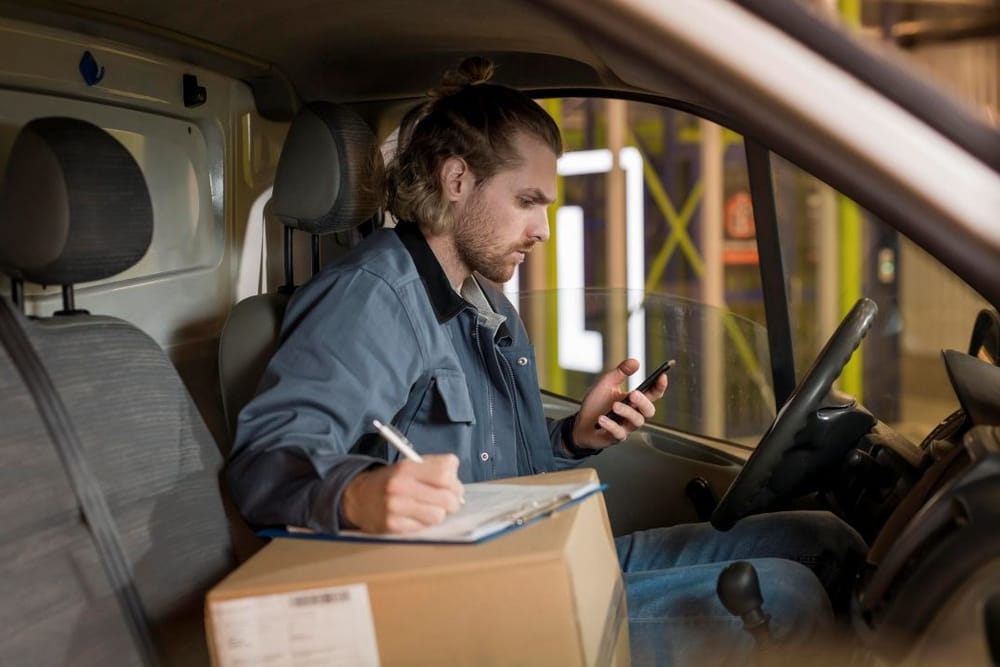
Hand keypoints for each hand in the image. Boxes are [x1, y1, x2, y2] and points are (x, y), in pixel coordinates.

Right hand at [340, 454, 464, 533]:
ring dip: (438, 514)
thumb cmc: (390, 481)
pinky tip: (416, 517)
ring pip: (437, 516)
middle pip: (445, 498)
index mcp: (406, 468)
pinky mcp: (392, 526)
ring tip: (430, 509)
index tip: (454, 488)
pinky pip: (423, 527)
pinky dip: (424, 523)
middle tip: (448, 502)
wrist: (357, 498)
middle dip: (452, 502)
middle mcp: (399, 486)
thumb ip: (435, 465)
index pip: (444, 474)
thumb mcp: (409, 465)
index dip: (455, 483)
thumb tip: (456, 474)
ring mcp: (395, 508)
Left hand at [570, 358, 667, 450]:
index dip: (660, 386)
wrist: (580, 422)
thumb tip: (635, 361)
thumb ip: (620, 372)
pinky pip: (618, 433)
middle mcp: (634, 414)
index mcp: (635, 401)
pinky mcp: (615, 437)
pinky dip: (611, 425)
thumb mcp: (606, 383)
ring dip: (627, 412)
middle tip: (634, 394)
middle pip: (649, 411)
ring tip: (614, 406)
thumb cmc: (596, 403)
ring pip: (636, 422)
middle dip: (644, 402)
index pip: (653, 394)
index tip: (662, 376)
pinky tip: (602, 418)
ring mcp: (626, 427)